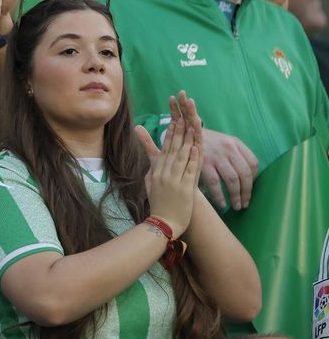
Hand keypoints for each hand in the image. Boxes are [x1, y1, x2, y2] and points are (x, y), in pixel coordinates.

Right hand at [136, 92, 204, 235]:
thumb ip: (151, 163)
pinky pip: (189, 171)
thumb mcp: (149, 180)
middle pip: (172, 148)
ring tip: (191, 126)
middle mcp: (163, 173)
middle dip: (179, 131)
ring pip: (180, 156)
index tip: (175, 119)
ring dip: (186, 140)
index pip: (164, 148)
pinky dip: (192, 159)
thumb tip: (144, 154)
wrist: (163, 223)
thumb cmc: (158, 202)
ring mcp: (173, 180)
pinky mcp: (184, 189)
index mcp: (156, 170)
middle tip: (184, 115)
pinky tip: (195, 147)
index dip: (170, 133)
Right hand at [195, 125, 258, 211]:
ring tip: (236, 206)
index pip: (253, 163)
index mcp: (235, 143)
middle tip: (245, 204)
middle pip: (245, 174)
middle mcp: (228, 148)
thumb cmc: (205, 141)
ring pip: (232, 180)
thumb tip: (246, 177)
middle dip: (247, 192)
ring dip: (236, 196)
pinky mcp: (203, 163)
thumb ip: (234, 154)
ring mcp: (216, 156)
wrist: (183, 133)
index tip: (250, 188)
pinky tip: (222, 204)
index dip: (255, 178)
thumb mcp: (222, 141)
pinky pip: (215, 183)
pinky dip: (219, 195)